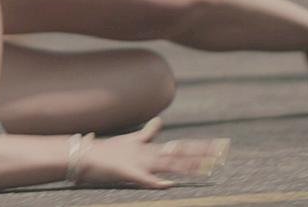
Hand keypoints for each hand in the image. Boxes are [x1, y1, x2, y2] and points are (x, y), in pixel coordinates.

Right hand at [76, 118, 228, 188]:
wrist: (84, 154)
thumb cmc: (107, 151)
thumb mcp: (131, 140)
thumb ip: (147, 132)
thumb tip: (160, 121)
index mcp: (150, 149)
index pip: (180, 147)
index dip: (200, 147)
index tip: (220, 146)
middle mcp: (149, 155)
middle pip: (180, 153)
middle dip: (201, 153)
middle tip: (223, 151)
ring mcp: (140, 163)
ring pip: (168, 164)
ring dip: (187, 166)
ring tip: (206, 167)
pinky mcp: (128, 173)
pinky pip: (145, 180)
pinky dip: (156, 183)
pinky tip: (169, 186)